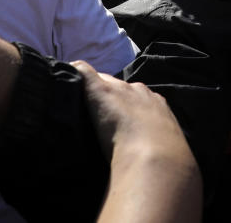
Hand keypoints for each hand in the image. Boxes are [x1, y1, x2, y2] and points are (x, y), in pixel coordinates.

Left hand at [72, 60, 201, 222]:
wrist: (157, 155)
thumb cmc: (163, 158)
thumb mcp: (166, 146)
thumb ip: (157, 143)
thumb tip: (153, 155)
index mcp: (157, 104)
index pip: (138, 97)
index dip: (126, 107)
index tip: (118, 120)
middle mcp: (141, 92)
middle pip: (121, 86)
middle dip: (111, 95)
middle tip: (100, 115)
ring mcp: (120, 90)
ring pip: (103, 80)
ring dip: (93, 90)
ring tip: (81, 104)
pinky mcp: (100, 89)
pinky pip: (84, 71)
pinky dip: (75, 73)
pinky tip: (64, 78)